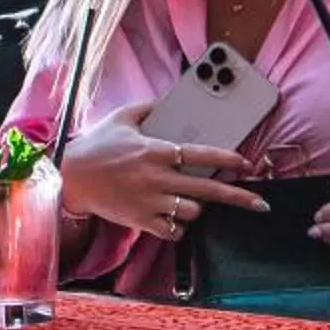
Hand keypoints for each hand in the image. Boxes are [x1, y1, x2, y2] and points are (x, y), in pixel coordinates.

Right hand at [56, 97, 263, 239]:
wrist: (69, 177)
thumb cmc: (95, 146)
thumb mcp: (121, 118)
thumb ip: (147, 107)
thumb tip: (167, 98)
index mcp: (155, 151)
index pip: (200, 155)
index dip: (227, 159)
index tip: (245, 164)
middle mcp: (157, 178)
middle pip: (207, 191)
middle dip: (238, 197)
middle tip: (260, 204)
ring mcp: (149, 202)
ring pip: (192, 212)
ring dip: (198, 209)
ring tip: (193, 202)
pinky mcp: (140, 221)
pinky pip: (173, 231)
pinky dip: (179, 227)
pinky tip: (175, 219)